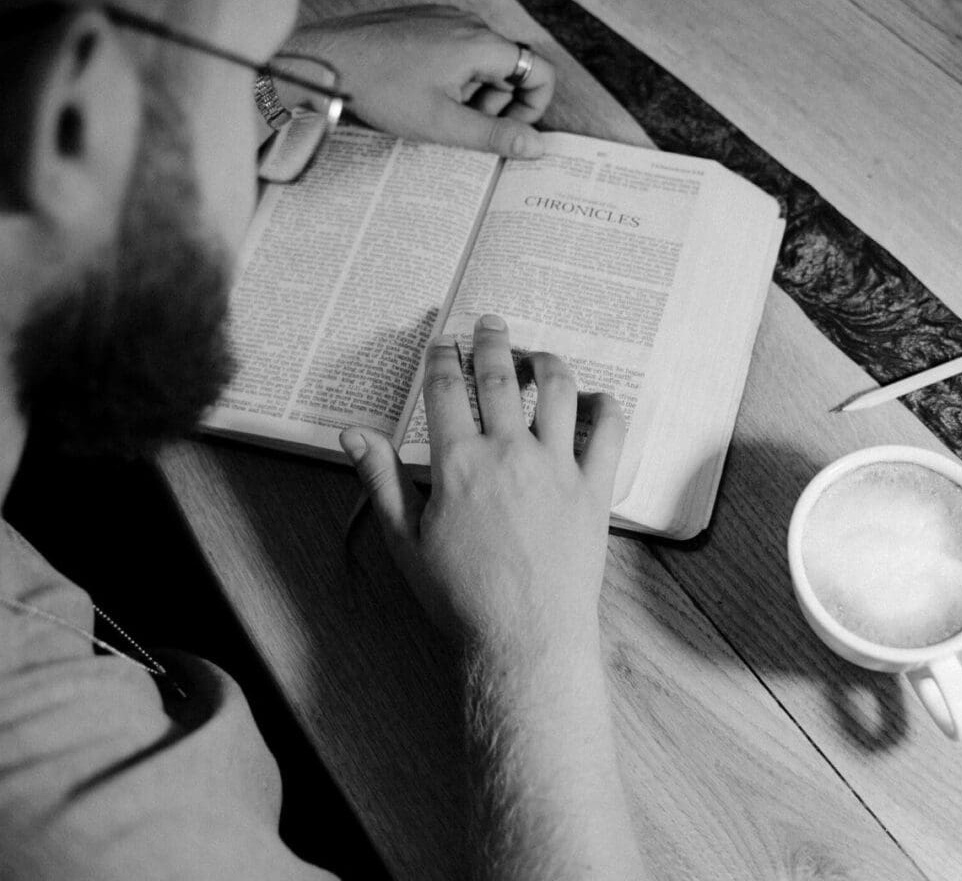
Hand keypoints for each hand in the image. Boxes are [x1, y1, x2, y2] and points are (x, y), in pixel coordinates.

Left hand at [286, 6, 556, 157]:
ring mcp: (442, 18)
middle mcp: (466, 22)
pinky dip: (450, 76)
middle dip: (496, 103)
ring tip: (437, 110)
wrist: (324, 62)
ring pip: (481, 61)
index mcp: (479, 43)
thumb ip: (495, 135)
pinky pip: (455, 50)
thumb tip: (535, 145)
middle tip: (463, 124)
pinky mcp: (422, 21)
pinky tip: (420, 93)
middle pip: (509, 68)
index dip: (534, 106)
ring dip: (472, 92)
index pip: (539, 70)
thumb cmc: (378, 88)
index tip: (510, 129)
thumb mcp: (442, 123)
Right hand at [340, 314, 624, 652]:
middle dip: (491, 340)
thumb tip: (352, 433)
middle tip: (489, 323)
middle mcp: (509, 453)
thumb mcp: (406, 540)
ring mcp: (556, 467)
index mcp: (458, 463)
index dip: (442, 357)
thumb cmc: (459, 597)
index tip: (443, 341)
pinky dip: (605, 405)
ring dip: (546, 361)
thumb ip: (380, 479)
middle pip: (499, 376)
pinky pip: (609, 431)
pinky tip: (594, 399)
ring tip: (537, 355)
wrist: (523, 639)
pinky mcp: (594, 488)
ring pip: (558, 389)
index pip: (446, 389)